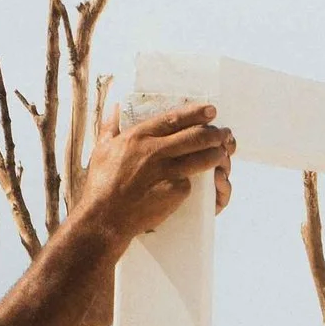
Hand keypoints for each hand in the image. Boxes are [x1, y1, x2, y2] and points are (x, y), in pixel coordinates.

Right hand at [73, 89, 236, 247]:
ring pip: (201, 158)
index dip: (196, 113)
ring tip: (224, 152)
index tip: (211, 110)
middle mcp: (155, 151)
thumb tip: (115, 106)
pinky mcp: (174, 192)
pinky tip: (206, 181)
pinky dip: (197, 182)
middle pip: (195, 136)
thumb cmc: (100, 185)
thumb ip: (110, 126)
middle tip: (224, 133)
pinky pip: (191, 182)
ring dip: (217, 154)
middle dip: (215, 133)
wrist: (104, 219)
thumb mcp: (101, 150)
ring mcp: (167, 172)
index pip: (174, 119)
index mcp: (139, 137)